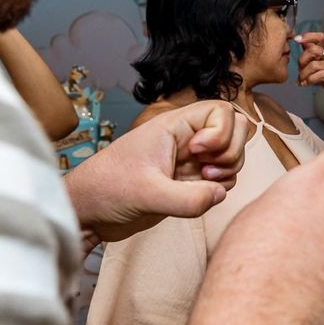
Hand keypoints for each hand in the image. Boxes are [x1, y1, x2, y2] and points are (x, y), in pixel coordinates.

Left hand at [66, 100, 248, 243]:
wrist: (88, 213)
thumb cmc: (106, 190)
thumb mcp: (147, 193)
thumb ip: (187, 198)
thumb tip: (221, 194)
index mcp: (172, 126)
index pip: (220, 111)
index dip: (220, 132)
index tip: (197, 153)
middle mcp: (185, 139)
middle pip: (234, 130)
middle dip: (231, 152)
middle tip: (207, 172)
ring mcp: (189, 161)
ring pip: (230, 156)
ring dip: (228, 171)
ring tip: (203, 184)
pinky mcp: (189, 183)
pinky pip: (221, 179)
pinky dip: (220, 188)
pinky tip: (199, 196)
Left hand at [295, 32, 323, 106]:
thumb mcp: (320, 64)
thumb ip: (312, 54)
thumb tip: (301, 42)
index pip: (320, 37)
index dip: (307, 36)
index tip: (296, 39)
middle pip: (313, 50)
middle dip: (302, 60)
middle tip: (299, 70)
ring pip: (313, 65)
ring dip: (303, 74)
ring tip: (301, 80)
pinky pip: (318, 75)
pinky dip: (309, 80)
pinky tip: (306, 84)